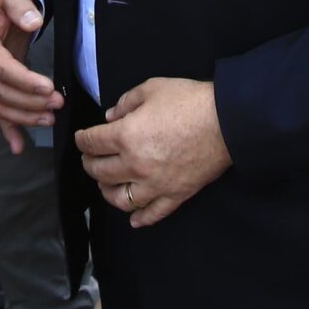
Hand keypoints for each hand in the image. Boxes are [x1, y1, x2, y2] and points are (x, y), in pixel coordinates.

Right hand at [0, 0, 58, 149]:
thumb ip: (19, 3)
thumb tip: (33, 21)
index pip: (1, 67)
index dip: (24, 80)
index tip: (48, 88)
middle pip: (1, 91)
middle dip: (30, 103)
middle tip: (57, 104)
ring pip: (1, 102)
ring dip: (25, 117)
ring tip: (50, 120)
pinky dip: (8, 128)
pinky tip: (19, 147)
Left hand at [76, 78, 231, 229]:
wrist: (227, 121)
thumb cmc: (189, 101)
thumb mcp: (152, 89)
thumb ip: (126, 102)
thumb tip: (111, 117)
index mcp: (126, 136)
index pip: (92, 143)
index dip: (82, 140)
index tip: (82, 138)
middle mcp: (135, 165)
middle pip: (100, 172)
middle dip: (89, 164)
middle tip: (90, 158)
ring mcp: (155, 184)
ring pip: (120, 198)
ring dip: (107, 192)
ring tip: (105, 185)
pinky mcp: (175, 195)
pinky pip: (153, 214)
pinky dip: (140, 218)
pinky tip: (133, 219)